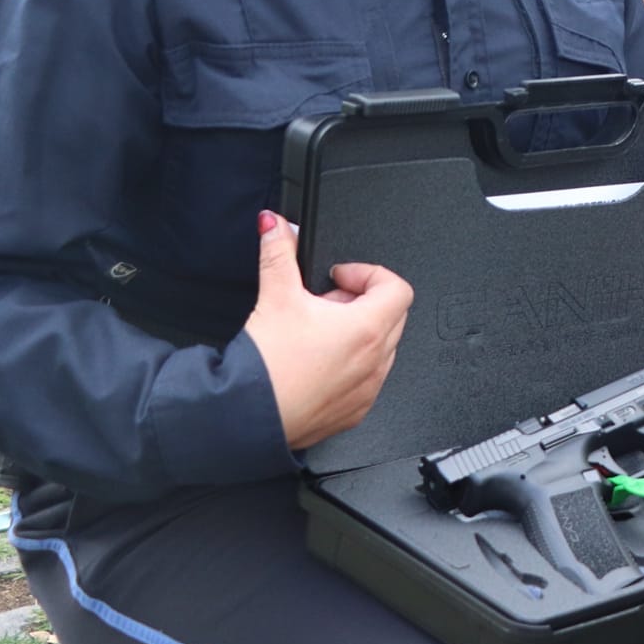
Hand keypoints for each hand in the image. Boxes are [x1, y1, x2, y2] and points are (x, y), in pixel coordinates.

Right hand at [241, 210, 413, 448]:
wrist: (246, 417)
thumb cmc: (266, 366)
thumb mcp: (275, 296)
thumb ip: (279, 252)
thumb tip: (275, 225)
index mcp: (367, 328)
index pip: (397, 287)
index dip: (368, 274)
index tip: (339, 277)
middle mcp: (376, 361)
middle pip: (391, 315)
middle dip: (359, 302)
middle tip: (322, 304)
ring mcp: (368, 389)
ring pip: (380, 348)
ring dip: (356, 334)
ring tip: (316, 334)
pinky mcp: (355, 412)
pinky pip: (367, 380)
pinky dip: (350, 365)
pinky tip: (315, 363)